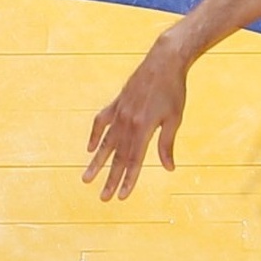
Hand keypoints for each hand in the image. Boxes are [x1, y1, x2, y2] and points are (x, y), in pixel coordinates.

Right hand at [84, 39, 189, 200]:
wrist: (164, 61)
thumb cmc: (173, 91)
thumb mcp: (175, 118)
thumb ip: (167, 145)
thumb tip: (168, 168)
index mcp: (144, 128)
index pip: (134, 160)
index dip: (128, 179)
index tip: (121, 197)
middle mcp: (128, 122)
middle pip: (118, 156)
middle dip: (110, 178)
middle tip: (103, 198)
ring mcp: (119, 112)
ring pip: (105, 143)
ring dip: (96, 163)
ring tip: (86, 179)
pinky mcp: (116, 103)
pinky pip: (100, 122)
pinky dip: (94, 135)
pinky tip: (89, 148)